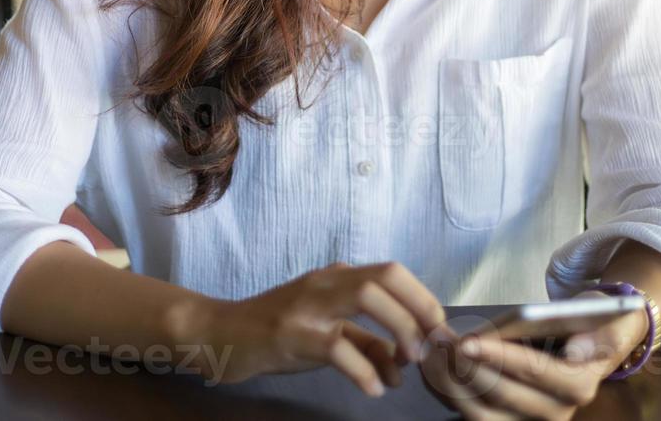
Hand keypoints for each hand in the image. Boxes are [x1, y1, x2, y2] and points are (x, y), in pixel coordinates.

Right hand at [193, 260, 455, 395]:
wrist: (220, 335)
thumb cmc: (275, 332)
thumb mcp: (326, 331)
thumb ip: (364, 342)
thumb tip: (403, 363)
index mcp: (337, 276)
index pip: (394, 272)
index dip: (425, 300)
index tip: (440, 334)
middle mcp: (326, 282)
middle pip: (387, 276)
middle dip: (420, 310)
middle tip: (430, 348)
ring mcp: (307, 305)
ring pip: (366, 298)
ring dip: (398, 329)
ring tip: (406, 362)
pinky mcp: (290, 333)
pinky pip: (337, 346)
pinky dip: (363, 369)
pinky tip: (373, 389)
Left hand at [417, 289, 645, 419]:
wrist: (589, 342)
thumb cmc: (595, 326)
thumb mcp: (613, 321)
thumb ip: (603, 336)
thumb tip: (580, 349)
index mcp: (579, 386)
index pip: (535, 373)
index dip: (499, 357)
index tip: (468, 341)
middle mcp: (553, 413)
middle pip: (501, 395)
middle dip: (466, 367)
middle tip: (440, 338)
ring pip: (480, 414)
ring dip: (450, 382)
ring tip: (432, 348)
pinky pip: (468, 413)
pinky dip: (446, 391)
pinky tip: (431, 364)